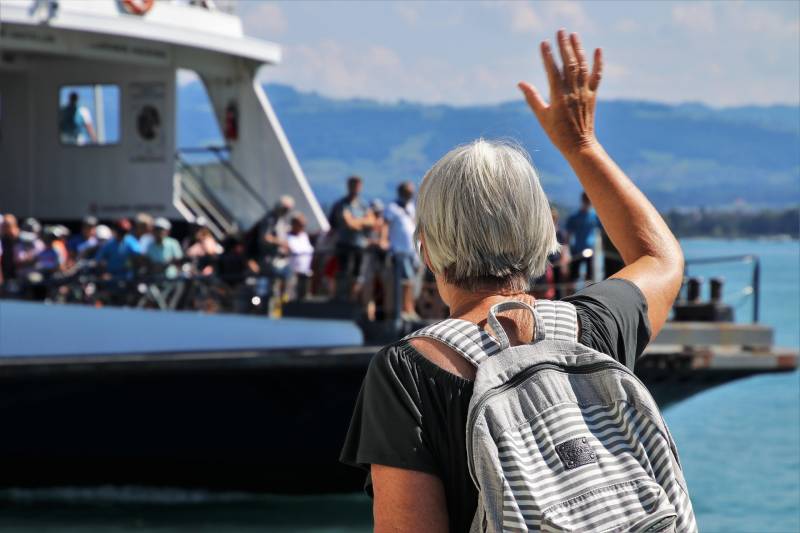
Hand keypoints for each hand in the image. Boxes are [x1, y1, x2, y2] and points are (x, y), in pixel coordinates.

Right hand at [518, 29, 602, 155]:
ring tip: (573, 35)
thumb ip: (532, 98)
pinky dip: (598, 62)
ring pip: (582, 67)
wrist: (579, 145)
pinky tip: (597, 49)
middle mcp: (573, 92)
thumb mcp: (542, 116)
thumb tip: (520, 83)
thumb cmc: (557, 133)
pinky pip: (596, 76)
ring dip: (578, 49)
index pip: (552, 72)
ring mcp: (584, 92)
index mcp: (559, 97)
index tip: (543, 43)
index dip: (548, 57)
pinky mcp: (592, 95)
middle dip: (564, 46)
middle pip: (569, 64)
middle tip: (560, 31)